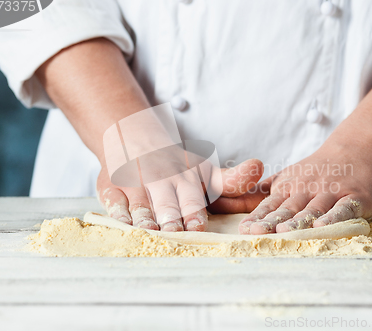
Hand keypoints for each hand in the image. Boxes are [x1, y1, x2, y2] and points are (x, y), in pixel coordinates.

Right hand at [97, 158, 263, 231]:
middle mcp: (160, 180)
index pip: (191, 200)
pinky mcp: (111, 188)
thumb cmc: (174, 167)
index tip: (197, 226)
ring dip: (145, 219)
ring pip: (141, 206)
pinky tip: (125, 221)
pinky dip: (119, 213)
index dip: (194, 214)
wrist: (134, 139)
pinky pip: (114, 203)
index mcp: (185, 178)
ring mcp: (135, 184)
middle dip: (171, 219)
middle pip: (166, 205)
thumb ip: (232, 179)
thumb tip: (260, 166)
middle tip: (174, 232)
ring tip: (150, 230)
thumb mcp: (204, 172)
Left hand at [236, 144, 371, 234]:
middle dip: (272, 222)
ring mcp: (331, 192)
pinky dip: (333, 218)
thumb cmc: (319, 169)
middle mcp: (307, 189)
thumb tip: (238, 202)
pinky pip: (343, 209)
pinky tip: (322, 226)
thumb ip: (266, 190)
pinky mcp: (355, 196)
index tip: (244, 230)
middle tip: (258, 233)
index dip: (257, 217)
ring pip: (313, 209)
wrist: (359, 148)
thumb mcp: (288, 176)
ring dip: (298, 221)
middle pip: (288, 209)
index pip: (270, 204)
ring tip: (284, 232)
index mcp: (289, 187)